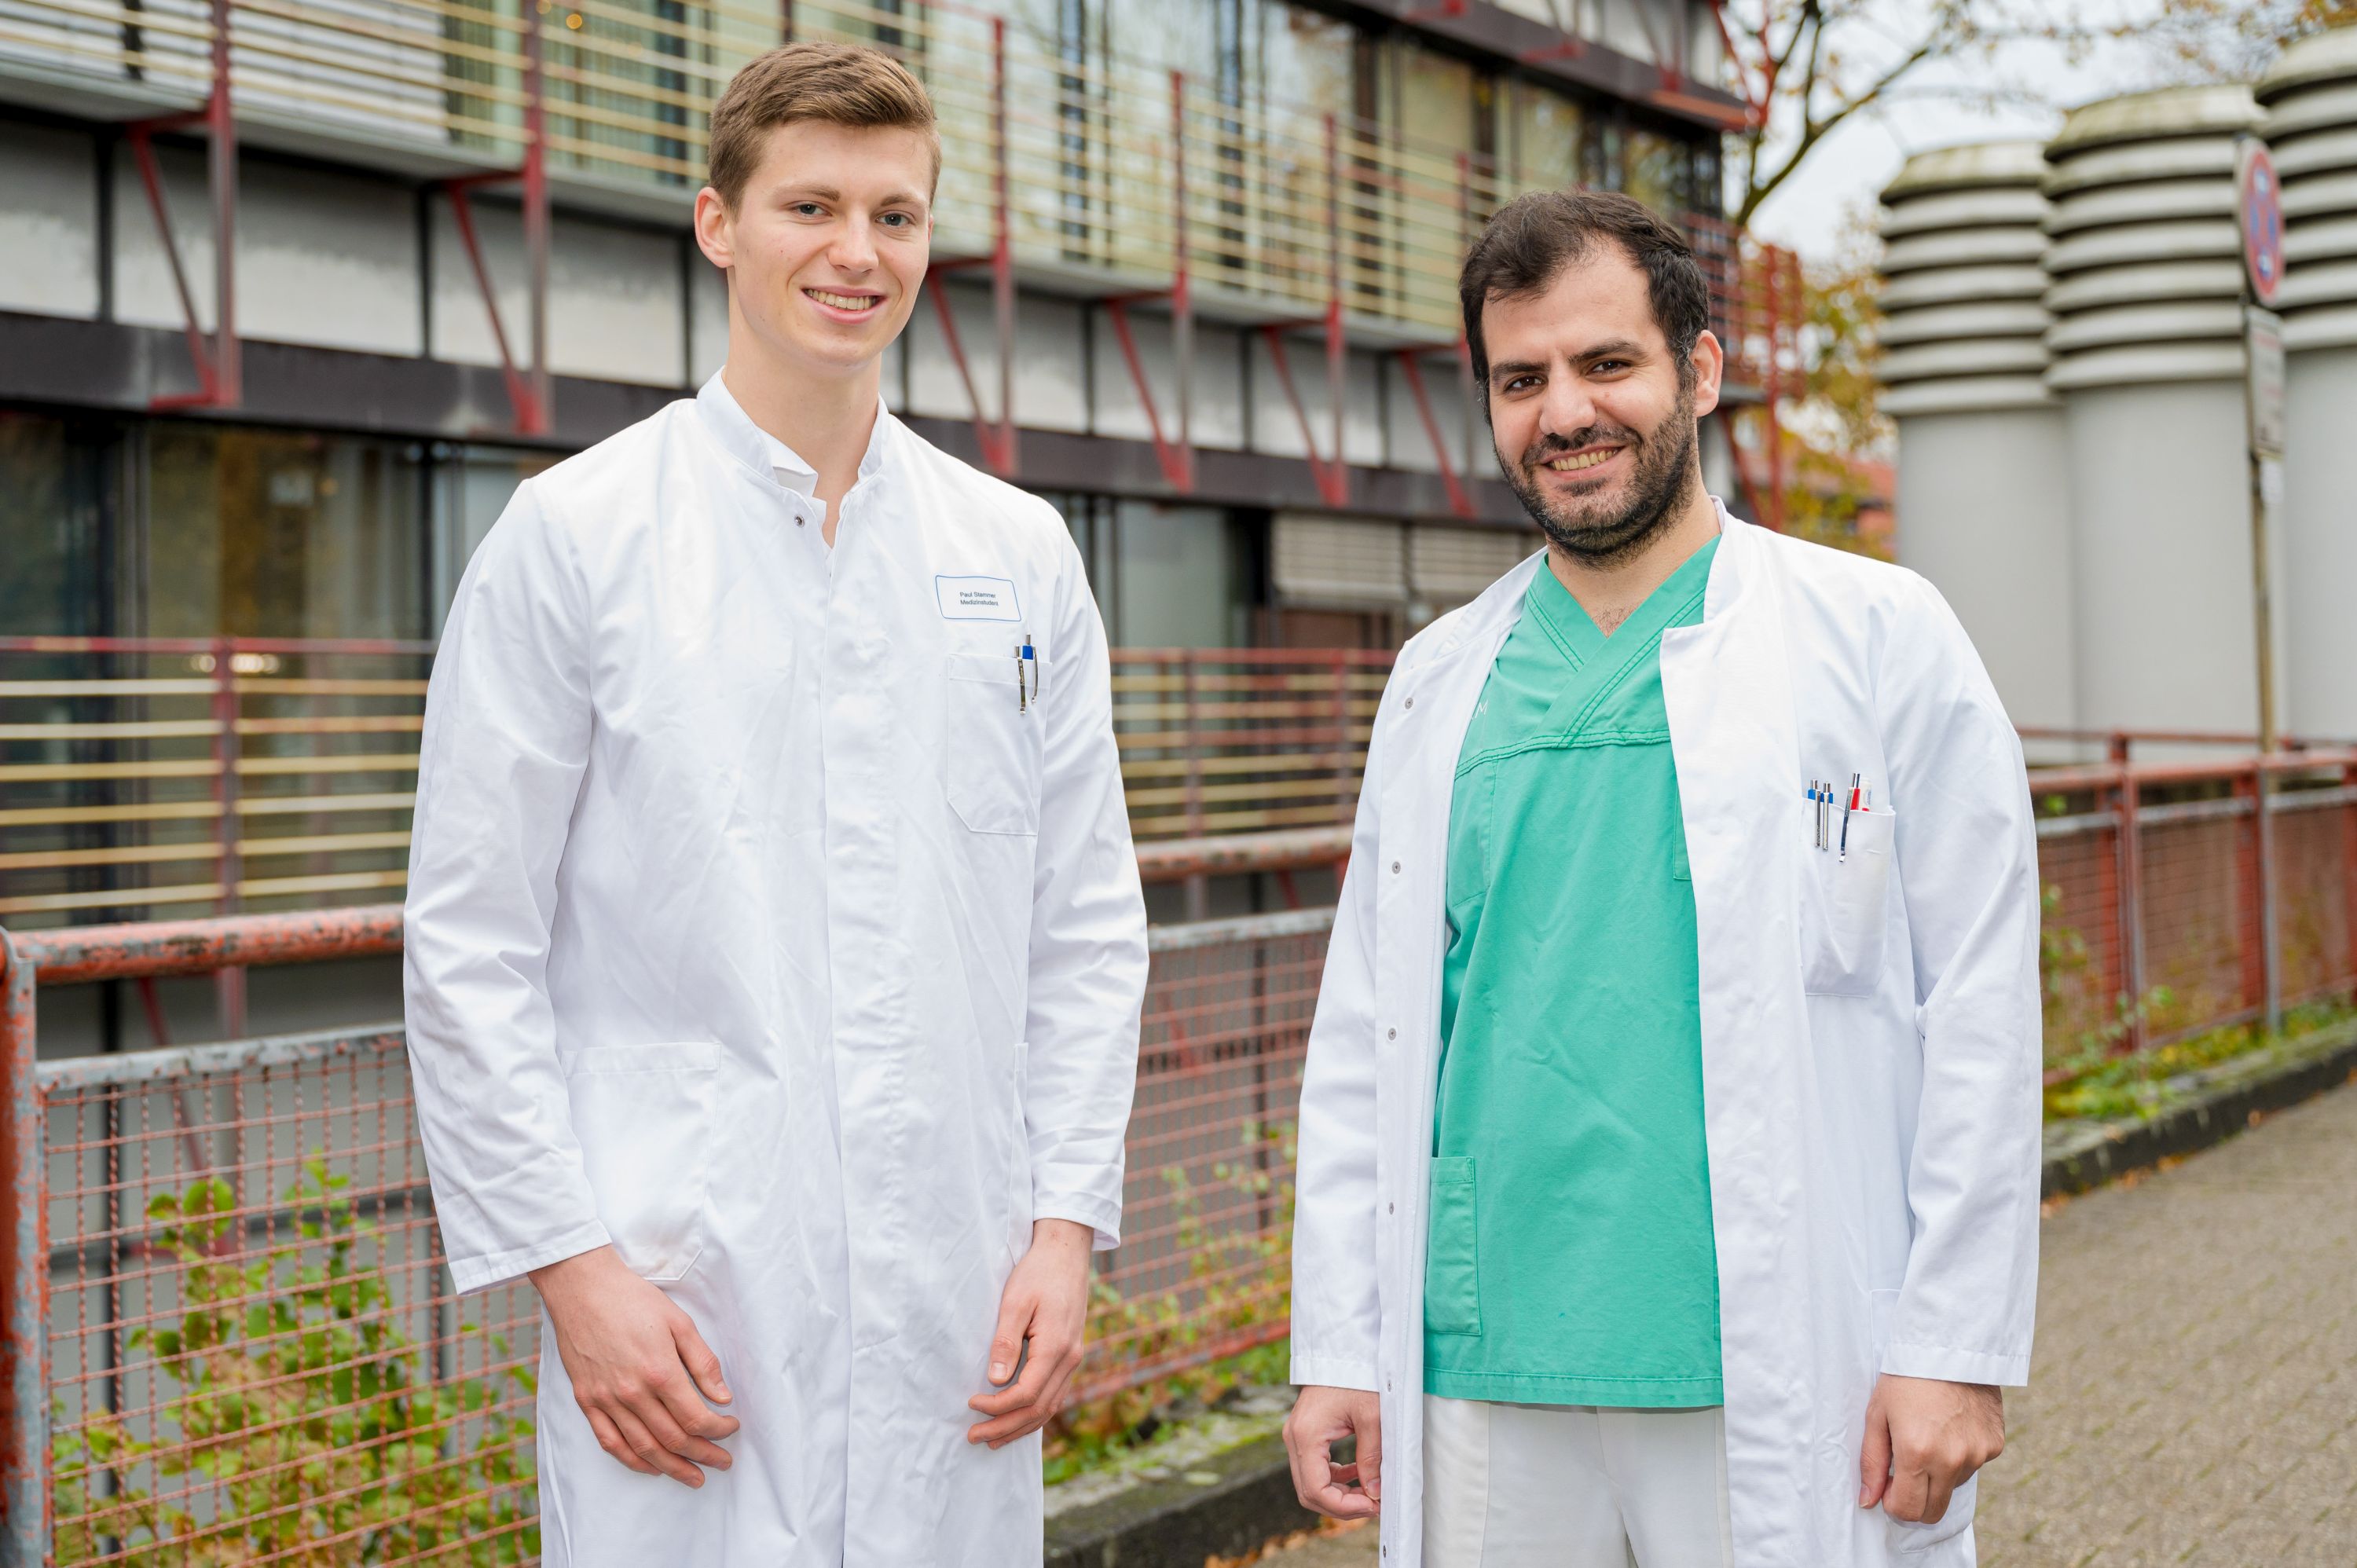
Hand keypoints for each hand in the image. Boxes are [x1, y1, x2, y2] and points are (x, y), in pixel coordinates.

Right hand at [531, 1245, 739, 1486]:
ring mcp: (606, 1400)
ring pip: (643, 1448)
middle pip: (673, 1439)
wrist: (583, 1289)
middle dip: (703, 1455)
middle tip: (722, 1462)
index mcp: (660, 1372)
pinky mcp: (586, 1400)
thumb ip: (703, 1362)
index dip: (719, 1430)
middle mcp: (632, 1393)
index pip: (696, 1418)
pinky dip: (632, 1460)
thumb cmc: (633, 1300)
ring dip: (671, 1467)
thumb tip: (723, 1397)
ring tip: (693, 1476)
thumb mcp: (679, 1322)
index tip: (731, 1427)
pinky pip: (610, 1442)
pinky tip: (650, 1467)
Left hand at [965, 1219, 1092, 1447]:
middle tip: (974, 1437)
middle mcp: (1070, 1359)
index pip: (1026, 1394)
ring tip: (993, 1440)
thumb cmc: (1038, 1273)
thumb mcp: (1015, 1302)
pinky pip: (1054, 1395)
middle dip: (1005, 1427)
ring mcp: (1073, 1359)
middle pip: (1039, 1409)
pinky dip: (1035, 1413)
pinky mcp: (1070, 1355)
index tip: (971, 1403)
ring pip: (1049, 1407)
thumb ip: (1005, 1342)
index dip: (997, 1407)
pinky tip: (1018, 1420)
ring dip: (1020, 1427)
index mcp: (1056, 1347)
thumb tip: (995, 1382)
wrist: (1067, 1253)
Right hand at [1283, 1384, 1381, 1519]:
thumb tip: (1375, 1493)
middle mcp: (1294, 1438)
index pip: (1316, 1490)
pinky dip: (1334, 1479)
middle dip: (1341, 1506)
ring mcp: (1296, 1436)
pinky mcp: (1304, 1433)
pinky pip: (1313, 1468)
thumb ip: (1372, 1457)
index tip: (1372, 1506)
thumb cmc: (1358, 1376)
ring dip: (1338, 1495)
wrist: (1344, 1349)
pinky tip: (1358, 1475)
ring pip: (1310, 1483)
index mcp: (1307, 1435)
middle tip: (1373, 1505)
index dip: (1344, 1507)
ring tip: (1369, 1494)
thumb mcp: (1372, 1417)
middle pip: (1309, 1492)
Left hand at [1859, 1374, 2003, 1524]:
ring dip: (1937, 1476)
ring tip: (1928, 1437)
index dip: (1894, 1504)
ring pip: (1953, 1487)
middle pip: (1934, 1511)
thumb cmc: (1905, 1379)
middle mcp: (1951, 1460)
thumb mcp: (1876, 1416)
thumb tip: (1868, 1502)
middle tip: (1903, 1473)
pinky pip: (1973, 1466)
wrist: (1949, 1346)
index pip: (1908, 1510)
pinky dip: (1959, 1457)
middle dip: (1915, 1501)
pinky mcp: (1995, 1445)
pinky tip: (1950, 1428)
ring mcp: (1977, 1455)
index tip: (1888, 1486)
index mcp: (1917, 1454)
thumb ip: (1871, 1463)